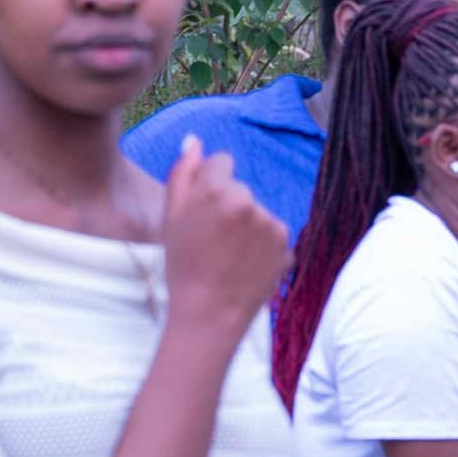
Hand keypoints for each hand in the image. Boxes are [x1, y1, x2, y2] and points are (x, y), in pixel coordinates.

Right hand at [160, 140, 291, 339]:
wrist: (209, 315)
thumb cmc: (183, 266)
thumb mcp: (171, 217)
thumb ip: (182, 173)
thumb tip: (194, 141)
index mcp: (217, 189)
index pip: (221, 163)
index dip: (209, 187)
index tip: (203, 213)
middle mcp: (248, 201)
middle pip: (240, 189)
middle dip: (228, 206)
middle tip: (212, 242)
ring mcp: (271, 224)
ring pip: (257, 212)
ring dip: (247, 227)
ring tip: (229, 256)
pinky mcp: (286, 246)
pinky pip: (271, 235)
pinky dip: (262, 247)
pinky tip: (245, 266)